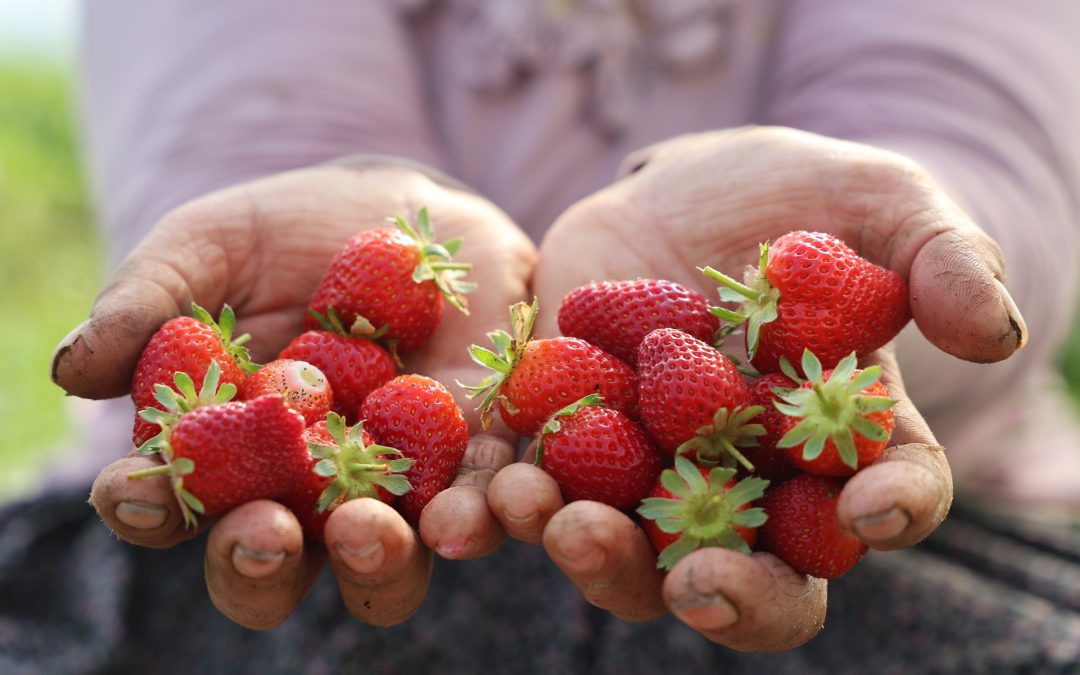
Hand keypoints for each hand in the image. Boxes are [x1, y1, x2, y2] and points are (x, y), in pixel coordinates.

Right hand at [51, 161, 536, 628]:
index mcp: (223, 453)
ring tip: (365, 530)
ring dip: (370, 561)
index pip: (173, 503)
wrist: (408, 212)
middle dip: (257, 562)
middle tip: (262, 533)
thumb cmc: (290, 232)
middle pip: (270, 563)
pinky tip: (467, 508)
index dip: (149, 507)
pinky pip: (477, 508)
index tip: (138, 489)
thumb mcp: (211, 246)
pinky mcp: (474, 463)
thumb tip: (71, 371)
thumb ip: (149, 303)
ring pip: (377, 562)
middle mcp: (302, 492)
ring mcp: (392, 488)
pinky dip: (474, 516)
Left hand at [488, 126, 1023, 650]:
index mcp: (842, 446)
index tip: (875, 509)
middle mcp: (751, 485)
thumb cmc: (796, 201)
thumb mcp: (880, 202)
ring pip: (635, 554)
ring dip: (599, 556)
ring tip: (564, 522)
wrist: (678, 192)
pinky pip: (540, 493)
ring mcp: (653, 475)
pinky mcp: (567, 445)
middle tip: (697, 578)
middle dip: (729, 590)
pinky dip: (513, 504)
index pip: (886, 502)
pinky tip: (494, 493)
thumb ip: (940, 255)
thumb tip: (992, 328)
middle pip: (754, 575)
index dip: (890, 513)